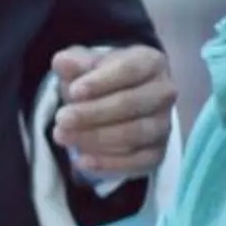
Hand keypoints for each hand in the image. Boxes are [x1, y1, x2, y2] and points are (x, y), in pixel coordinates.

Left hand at [48, 44, 174, 179]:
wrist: (115, 100)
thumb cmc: (101, 78)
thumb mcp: (86, 64)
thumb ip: (74, 62)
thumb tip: (62, 63)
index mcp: (151, 62)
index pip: (130, 69)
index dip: (101, 82)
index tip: (73, 91)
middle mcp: (164, 93)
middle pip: (131, 103)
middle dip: (93, 113)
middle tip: (61, 119)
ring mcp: (163, 124)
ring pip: (134, 134)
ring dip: (96, 137)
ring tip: (63, 136)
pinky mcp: (158, 152)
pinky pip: (138, 161)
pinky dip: (110, 163)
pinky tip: (83, 160)